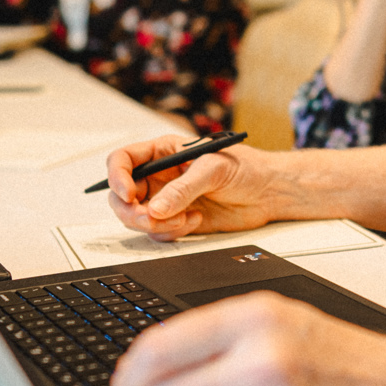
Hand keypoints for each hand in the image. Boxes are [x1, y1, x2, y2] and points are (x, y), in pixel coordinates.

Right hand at [105, 135, 276, 239]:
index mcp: (163, 152)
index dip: (117, 177)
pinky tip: (196, 221)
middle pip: (122, 196)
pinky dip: (171, 232)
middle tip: (151, 218)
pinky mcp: (176, 221)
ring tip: (185, 218)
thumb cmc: (246, 168)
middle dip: (132, 211)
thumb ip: (183, 188)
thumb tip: (155, 208)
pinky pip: (157, 233)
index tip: (127, 194)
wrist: (268, 192)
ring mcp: (166, 200)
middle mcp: (159, 176)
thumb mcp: (214, 169)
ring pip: (136, 218)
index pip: (123, 160)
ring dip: (155, 225)